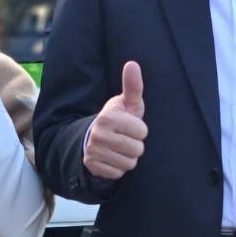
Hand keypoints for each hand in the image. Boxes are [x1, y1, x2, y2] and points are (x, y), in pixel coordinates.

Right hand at [84, 61, 146, 179]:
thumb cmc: (118, 119)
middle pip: (137, 149)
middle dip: (135, 145)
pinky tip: (112, 158)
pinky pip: (119, 173)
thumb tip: (132, 63)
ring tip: (119, 148)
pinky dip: (118, 168)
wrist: (94, 137)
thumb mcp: (127, 103)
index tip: (130, 126)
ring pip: (129, 163)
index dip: (140, 130)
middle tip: (125, 138)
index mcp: (108, 117)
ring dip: (128, 157)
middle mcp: (98, 135)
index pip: (142, 132)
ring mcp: (94, 152)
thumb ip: (133, 86)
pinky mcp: (93, 166)